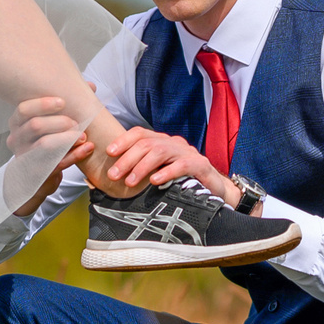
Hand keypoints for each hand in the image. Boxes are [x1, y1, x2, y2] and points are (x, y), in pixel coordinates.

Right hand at [6, 97, 94, 215]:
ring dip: (67, 138)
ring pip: (45, 145)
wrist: (42, 173)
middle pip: (35, 125)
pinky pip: (57, 163)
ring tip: (84, 136)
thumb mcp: (54, 122)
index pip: (24, 109)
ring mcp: (25, 158)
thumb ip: (70, 104)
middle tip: (77, 123)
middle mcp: (17, 139)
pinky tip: (88, 148)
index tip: (63, 102)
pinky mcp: (37, 174)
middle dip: (60, 122)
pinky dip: (74, 155)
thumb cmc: (48, 141)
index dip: (43, 104)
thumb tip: (91, 86)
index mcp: (18, 123)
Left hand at [102, 126, 234, 202]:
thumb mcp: (159, 173)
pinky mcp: (201, 165)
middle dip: (127, 158)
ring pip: (161, 152)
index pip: (140, 134)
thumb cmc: (182, 182)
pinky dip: (166, 172)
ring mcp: (188, 153)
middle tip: (114, 175)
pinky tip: (155, 181)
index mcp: (163, 142)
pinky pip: (182, 165)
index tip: (109, 152)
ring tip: (130, 181)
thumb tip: (109, 176)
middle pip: (147, 143)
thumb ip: (140, 171)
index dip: (123, 140)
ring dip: (142, 166)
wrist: (214, 189)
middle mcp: (174, 144)